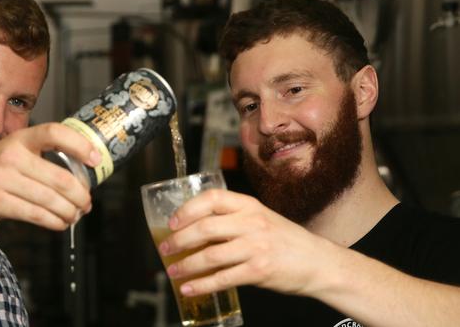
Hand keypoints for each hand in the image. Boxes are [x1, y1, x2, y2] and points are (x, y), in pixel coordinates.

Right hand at [0, 123, 100, 230]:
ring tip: (75, 215)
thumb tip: (81, 174)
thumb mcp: (13, 152)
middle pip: (60, 178)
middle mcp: (12, 156)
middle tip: (86, 203)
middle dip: (80, 195)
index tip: (96, 159)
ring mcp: (3, 179)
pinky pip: (37, 215)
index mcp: (20, 139)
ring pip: (51, 200)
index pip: (54, 133)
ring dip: (70, 212)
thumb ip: (42, 157)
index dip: (80, 145)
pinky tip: (60, 223)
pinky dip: (55, 222)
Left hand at [158, 189, 339, 296]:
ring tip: (173, 271)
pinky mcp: (259, 271)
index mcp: (250, 206)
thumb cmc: (287, 241)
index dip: (188, 208)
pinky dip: (201, 285)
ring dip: (186, 265)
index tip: (173, 221)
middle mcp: (252, 223)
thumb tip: (196, 230)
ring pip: (210, 255)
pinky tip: (189, 288)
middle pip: (205, 227)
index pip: (212, 198)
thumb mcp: (262, 220)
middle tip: (166, 248)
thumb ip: (233, 220)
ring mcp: (256, 247)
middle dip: (179, 239)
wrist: (319, 263)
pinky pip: (222, 278)